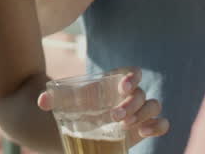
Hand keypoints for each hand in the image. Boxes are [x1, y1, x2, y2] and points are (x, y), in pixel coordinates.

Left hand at [37, 68, 167, 147]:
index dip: (132, 76)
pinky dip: (158, 126)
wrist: (82, 125)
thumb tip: (42, 101)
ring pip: (153, 106)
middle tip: (114, 116)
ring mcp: (139, 111)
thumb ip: (52, 98)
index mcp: (114, 82)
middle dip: (131, 104)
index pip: (132, 72)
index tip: (122, 86)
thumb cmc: (76, 107)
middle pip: (141, 93)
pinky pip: (161, 123)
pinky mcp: (144, 126)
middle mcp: (129, 95)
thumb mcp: (63, 101)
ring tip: (125, 125)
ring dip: (143, 115)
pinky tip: (144, 132)